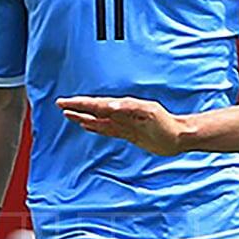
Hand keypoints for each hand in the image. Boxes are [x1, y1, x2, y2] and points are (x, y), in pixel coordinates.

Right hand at [56, 96, 185, 155]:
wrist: (178, 136)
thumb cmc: (166, 124)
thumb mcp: (148, 114)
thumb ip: (128, 109)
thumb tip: (109, 105)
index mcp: (124, 107)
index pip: (97, 104)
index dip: (80, 104)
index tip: (65, 102)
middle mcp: (121, 113)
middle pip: (94, 109)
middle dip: (77, 107)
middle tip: (60, 104)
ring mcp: (124, 123)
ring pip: (98, 119)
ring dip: (83, 116)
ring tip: (68, 114)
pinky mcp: (128, 133)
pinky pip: (107, 129)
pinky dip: (95, 127)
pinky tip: (87, 125)